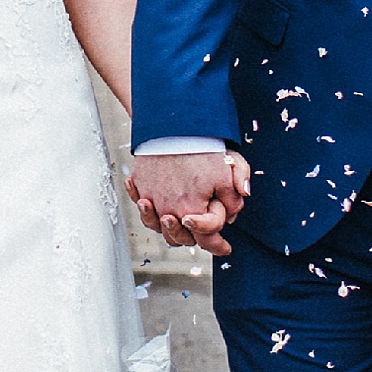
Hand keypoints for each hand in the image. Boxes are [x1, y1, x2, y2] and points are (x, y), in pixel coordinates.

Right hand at [126, 151, 249, 257]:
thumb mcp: (228, 171)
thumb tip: (234, 215)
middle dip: (192, 238)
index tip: (226, 247)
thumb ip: (234, 198)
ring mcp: (150, 196)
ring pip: (155, 224)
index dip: (218, 246)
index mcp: (190, 211)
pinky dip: (142, 203)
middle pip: (178, 237)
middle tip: (200, 230)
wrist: (173, 123)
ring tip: (174, 219)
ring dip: (166, 227)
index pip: (205, 240)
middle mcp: (167, 209)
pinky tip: (148, 201)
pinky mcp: (139, 181)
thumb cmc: (202, 147)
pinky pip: (137, 200)